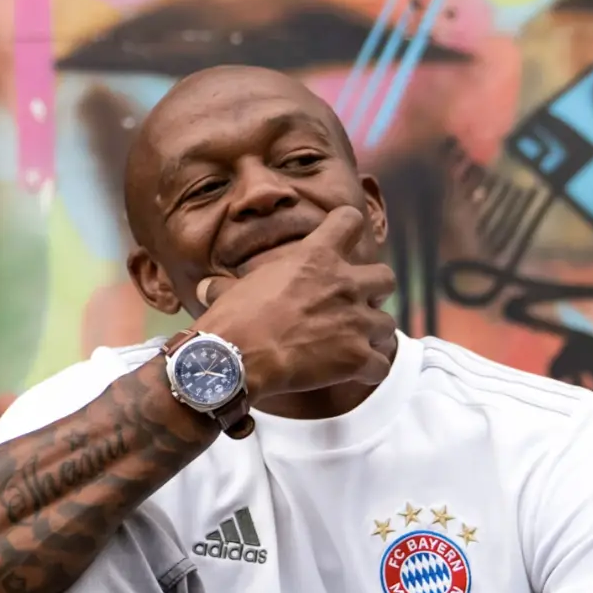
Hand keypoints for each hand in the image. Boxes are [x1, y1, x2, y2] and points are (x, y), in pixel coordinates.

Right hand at [191, 206, 396, 400]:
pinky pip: (381, 364)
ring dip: (372, 334)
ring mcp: (355, 321)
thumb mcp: (232, 289)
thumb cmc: (232, 319)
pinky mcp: (357, 357)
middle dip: (375, 290)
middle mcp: (343, 283)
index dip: (348, 229)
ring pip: (387, 323)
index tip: (342, 242)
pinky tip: (355, 372)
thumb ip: (231, 285)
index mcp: (315, 257)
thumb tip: (205, 288)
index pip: (350, 220)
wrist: (235, 358)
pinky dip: (370, 369)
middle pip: (386, 276)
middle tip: (354, 304)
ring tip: (353, 343)